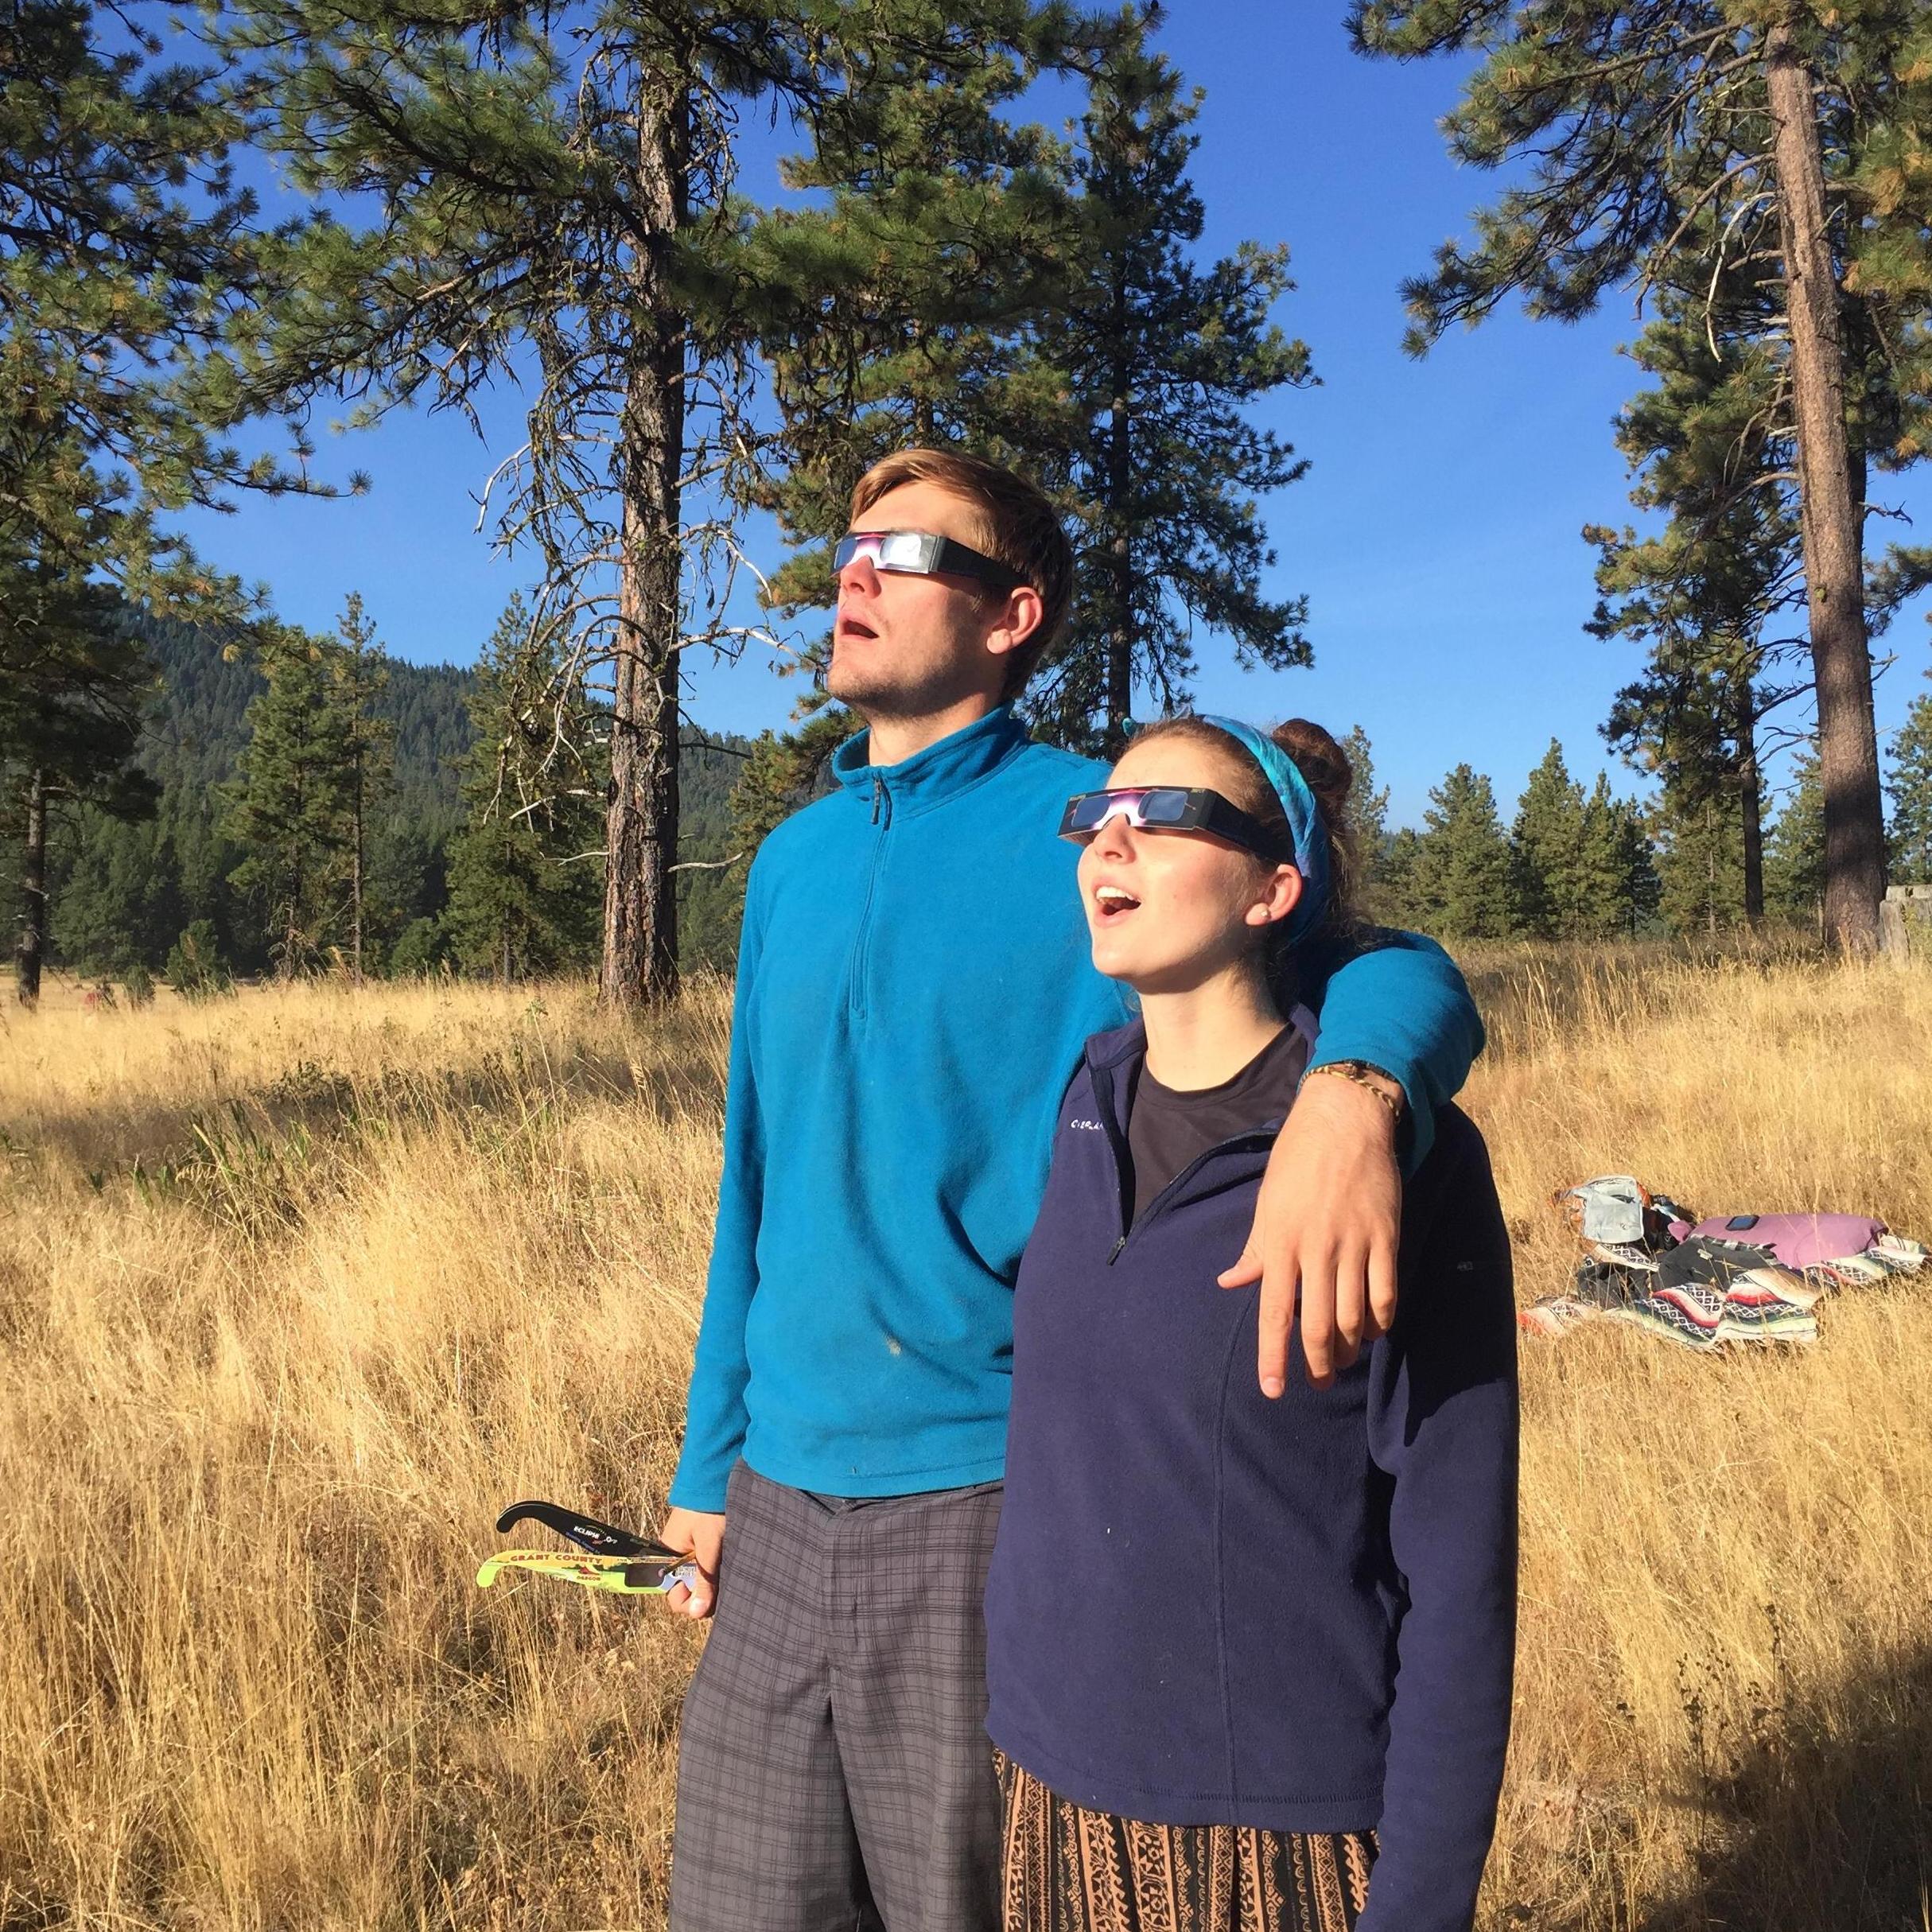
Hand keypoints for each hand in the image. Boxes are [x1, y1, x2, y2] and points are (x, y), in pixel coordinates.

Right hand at [657, 1507, 725, 1619]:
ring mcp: (689, 1550)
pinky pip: (706, 1566)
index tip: (710, 1599)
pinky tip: (729, 1563)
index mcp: (669, 1557)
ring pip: (699, 1579)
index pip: (674, 1596)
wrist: (715, 1477)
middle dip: (705, 1593)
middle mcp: (676, 1557)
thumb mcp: (708, 1547)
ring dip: (713, 1580)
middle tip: (724, 1583)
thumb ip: (703, 1580)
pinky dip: (716, 1569)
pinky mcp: (702, 1543)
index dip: (691, 1602)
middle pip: (688, 1590)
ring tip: (728, 1569)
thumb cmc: (709, 1511)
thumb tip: (697, 1614)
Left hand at [1217, 1069, 1401, 1392]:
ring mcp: (1354, 1245)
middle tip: (1318, 1380)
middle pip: (1319, 1325)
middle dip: (1318, 1363)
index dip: (1273, 1356)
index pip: (1273, 1312)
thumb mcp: (1266, 1203)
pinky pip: (1386, 1294)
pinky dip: (1381, 1321)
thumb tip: (1230, 1282)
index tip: (1273, 1389)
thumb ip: (1254, 1249)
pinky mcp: (1386, 1238)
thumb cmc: (1297, 1161)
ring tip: (1344, 1358)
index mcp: (1279, 1242)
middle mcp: (1316, 1249)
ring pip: (1355, 1317)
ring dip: (1350, 1348)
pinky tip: (1374, 1329)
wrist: (1345, 1122)